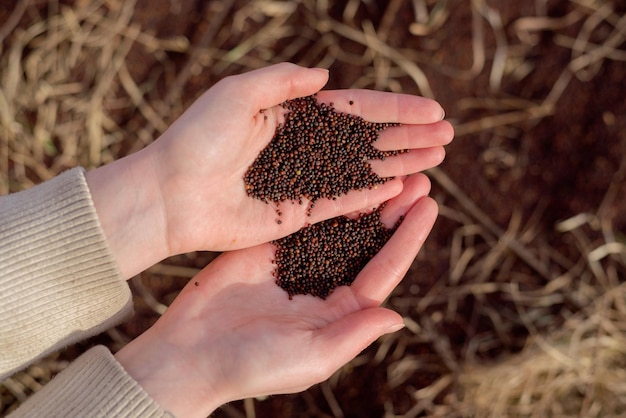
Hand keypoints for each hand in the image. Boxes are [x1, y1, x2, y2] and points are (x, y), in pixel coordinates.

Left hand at [87, 63, 451, 277]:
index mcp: (292, 115)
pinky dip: (372, 195)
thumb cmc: (198, 139)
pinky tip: (403, 186)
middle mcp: (303, 148)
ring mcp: (303, 181)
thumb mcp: (238, 93)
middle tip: (447, 136)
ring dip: (400, 164)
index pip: (355, 110)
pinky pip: (342, 202)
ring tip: (437, 159)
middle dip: (408, 137)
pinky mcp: (297, 214)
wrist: (171, 193)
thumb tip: (326, 78)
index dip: (395, 110)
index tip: (432, 110)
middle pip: (367, 140)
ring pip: (362, 171)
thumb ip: (283, 79)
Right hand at [115, 174, 437, 417]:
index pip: (384, 269)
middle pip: (368, 242)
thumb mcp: (311, 356)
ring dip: (364, 196)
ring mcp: (297, 262)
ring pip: (339, 223)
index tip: (429, 206)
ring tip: (388, 166)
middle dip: (394, 211)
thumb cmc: (252, 365)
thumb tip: (399, 316)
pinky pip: (303, 216)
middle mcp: (325, 284)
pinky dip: (324, 193)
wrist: (191, 352)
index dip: (408, 237)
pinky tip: (340, 169)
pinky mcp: (270, 246)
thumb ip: (353, 334)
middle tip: (418, 177)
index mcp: (342, 312)